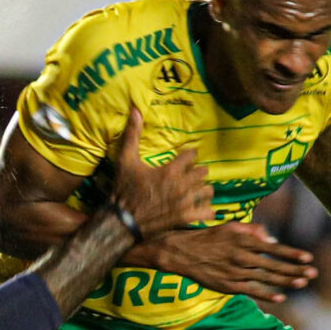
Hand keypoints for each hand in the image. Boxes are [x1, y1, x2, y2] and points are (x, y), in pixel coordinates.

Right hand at [107, 107, 213, 236]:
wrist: (122, 220)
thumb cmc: (124, 189)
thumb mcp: (125, 161)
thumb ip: (133, 135)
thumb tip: (135, 109)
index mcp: (170, 171)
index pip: (192, 155)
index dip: (190, 154)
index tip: (186, 157)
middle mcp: (181, 186)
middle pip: (203, 172)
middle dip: (197, 171)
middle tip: (190, 174)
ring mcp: (185, 203)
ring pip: (208, 190)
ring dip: (203, 189)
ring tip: (196, 189)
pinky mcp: (186, 218)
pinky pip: (208, 212)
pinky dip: (207, 209)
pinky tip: (201, 207)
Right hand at [139, 222, 317, 301]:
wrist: (181, 252)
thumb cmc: (208, 237)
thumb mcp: (229, 227)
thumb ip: (251, 230)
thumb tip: (271, 238)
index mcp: (243, 242)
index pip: (274, 249)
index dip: (292, 254)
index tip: (308, 257)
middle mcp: (241, 258)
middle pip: (273, 266)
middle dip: (295, 270)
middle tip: (313, 273)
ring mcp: (234, 273)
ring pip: (265, 279)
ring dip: (285, 282)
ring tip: (302, 283)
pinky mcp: (227, 286)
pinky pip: (250, 291)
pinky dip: (266, 294)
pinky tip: (280, 297)